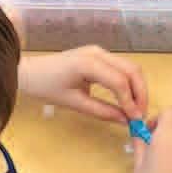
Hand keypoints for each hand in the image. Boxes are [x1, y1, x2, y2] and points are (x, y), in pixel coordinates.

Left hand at [19, 47, 146, 125]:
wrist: (30, 72)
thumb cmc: (46, 87)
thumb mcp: (74, 103)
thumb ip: (102, 111)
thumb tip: (125, 120)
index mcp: (88, 63)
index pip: (120, 81)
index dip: (131, 101)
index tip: (135, 119)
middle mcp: (98, 53)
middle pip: (132, 70)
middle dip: (140, 93)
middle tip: (141, 114)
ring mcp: (100, 52)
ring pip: (130, 67)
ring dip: (137, 87)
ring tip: (136, 109)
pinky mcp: (99, 56)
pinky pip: (121, 67)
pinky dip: (129, 82)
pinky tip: (128, 98)